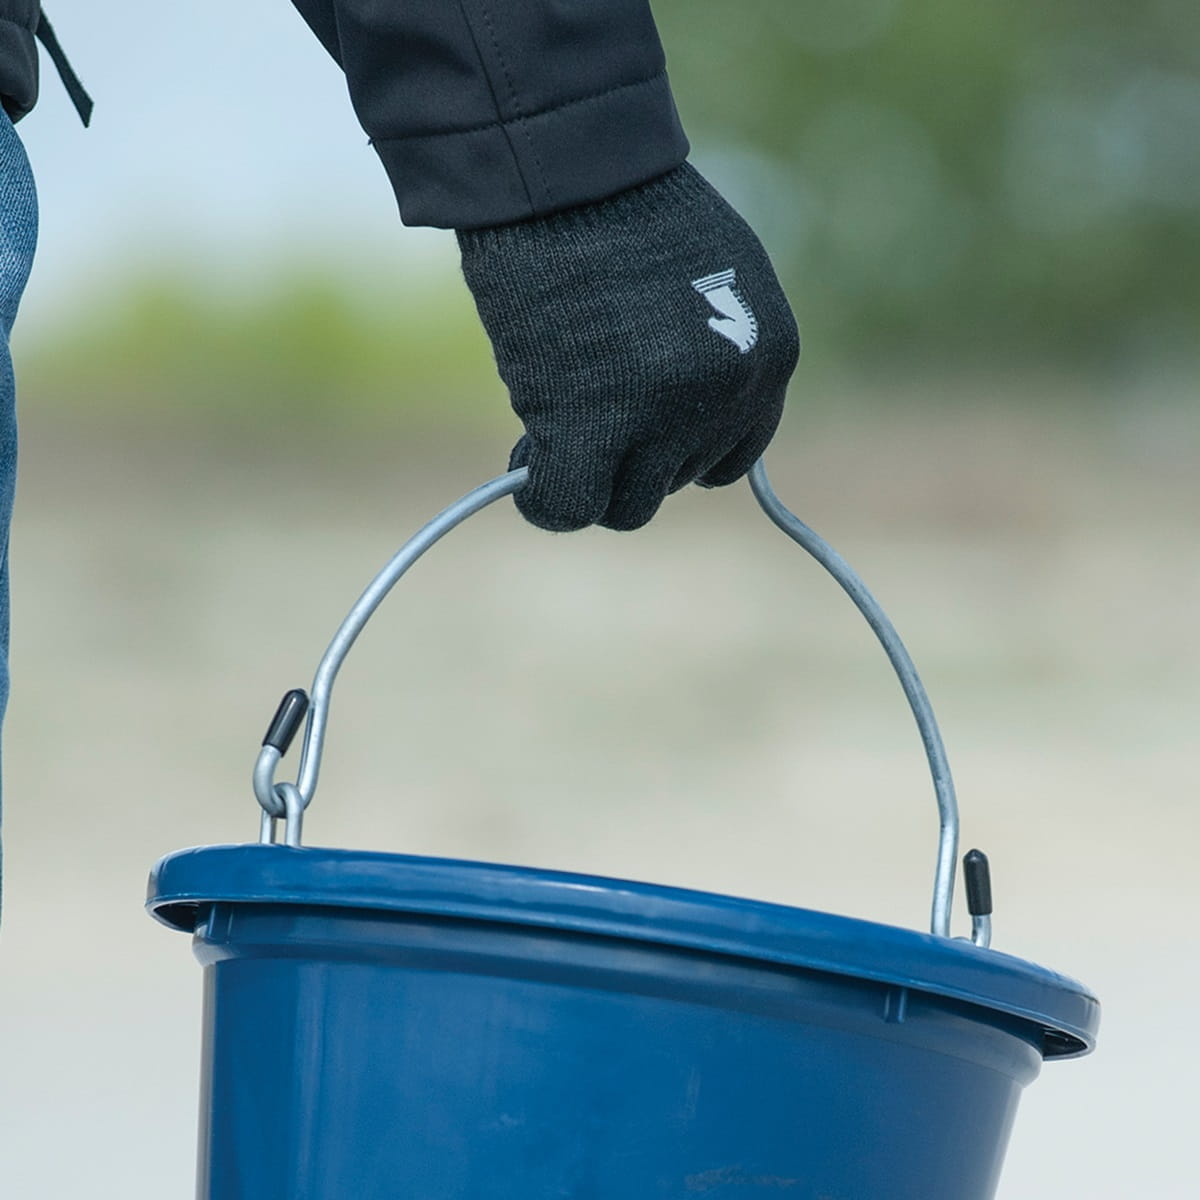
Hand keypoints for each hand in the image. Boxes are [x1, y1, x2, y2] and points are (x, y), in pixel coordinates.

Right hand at [458, 164, 799, 531]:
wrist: (568, 166)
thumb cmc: (624, 203)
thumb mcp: (711, 278)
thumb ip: (712, 354)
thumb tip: (675, 423)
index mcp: (770, 358)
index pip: (732, 455)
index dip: (674, 450)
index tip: (634, 430)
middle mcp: (730, 396)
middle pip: (676, 482)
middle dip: (628, 461)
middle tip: (580, 419)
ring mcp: (664, 416)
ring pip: (627, 505)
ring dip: (588, 480)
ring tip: (547, 435)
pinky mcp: (592, 424)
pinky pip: (569, 505)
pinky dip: (546, 503)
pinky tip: (525, 480)